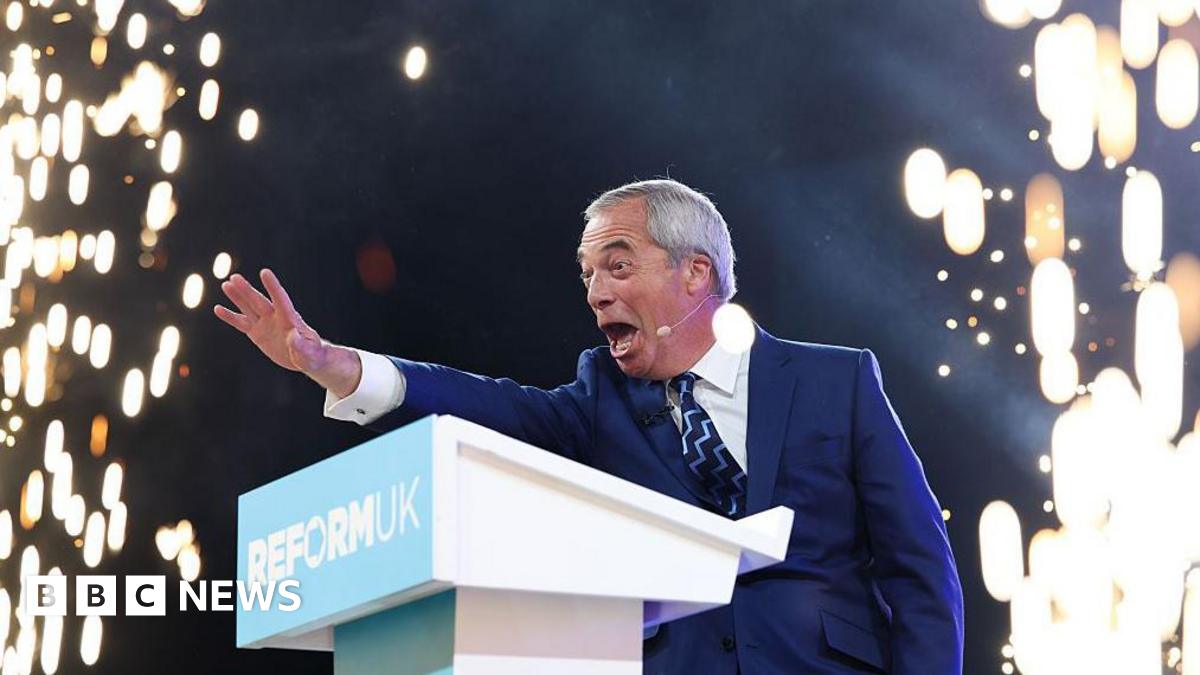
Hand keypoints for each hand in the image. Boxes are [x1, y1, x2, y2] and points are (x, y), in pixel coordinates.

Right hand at [214, 269, 360, 396]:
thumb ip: (301, 345)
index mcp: (290, 318)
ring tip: (226, 284)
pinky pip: (241, 323)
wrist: (307, 358)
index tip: (264, 272)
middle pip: (259, 301)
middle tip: (235, 277)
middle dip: (247, 290)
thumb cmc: (313, 354)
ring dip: (237, 297)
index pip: (281, 299)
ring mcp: (265, 324)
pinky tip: (218, 309)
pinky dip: (230, 317)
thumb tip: (293, 337)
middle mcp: (275, 317)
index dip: (273, 286)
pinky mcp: (257, 333)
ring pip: (248, 307)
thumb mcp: (309, 352)